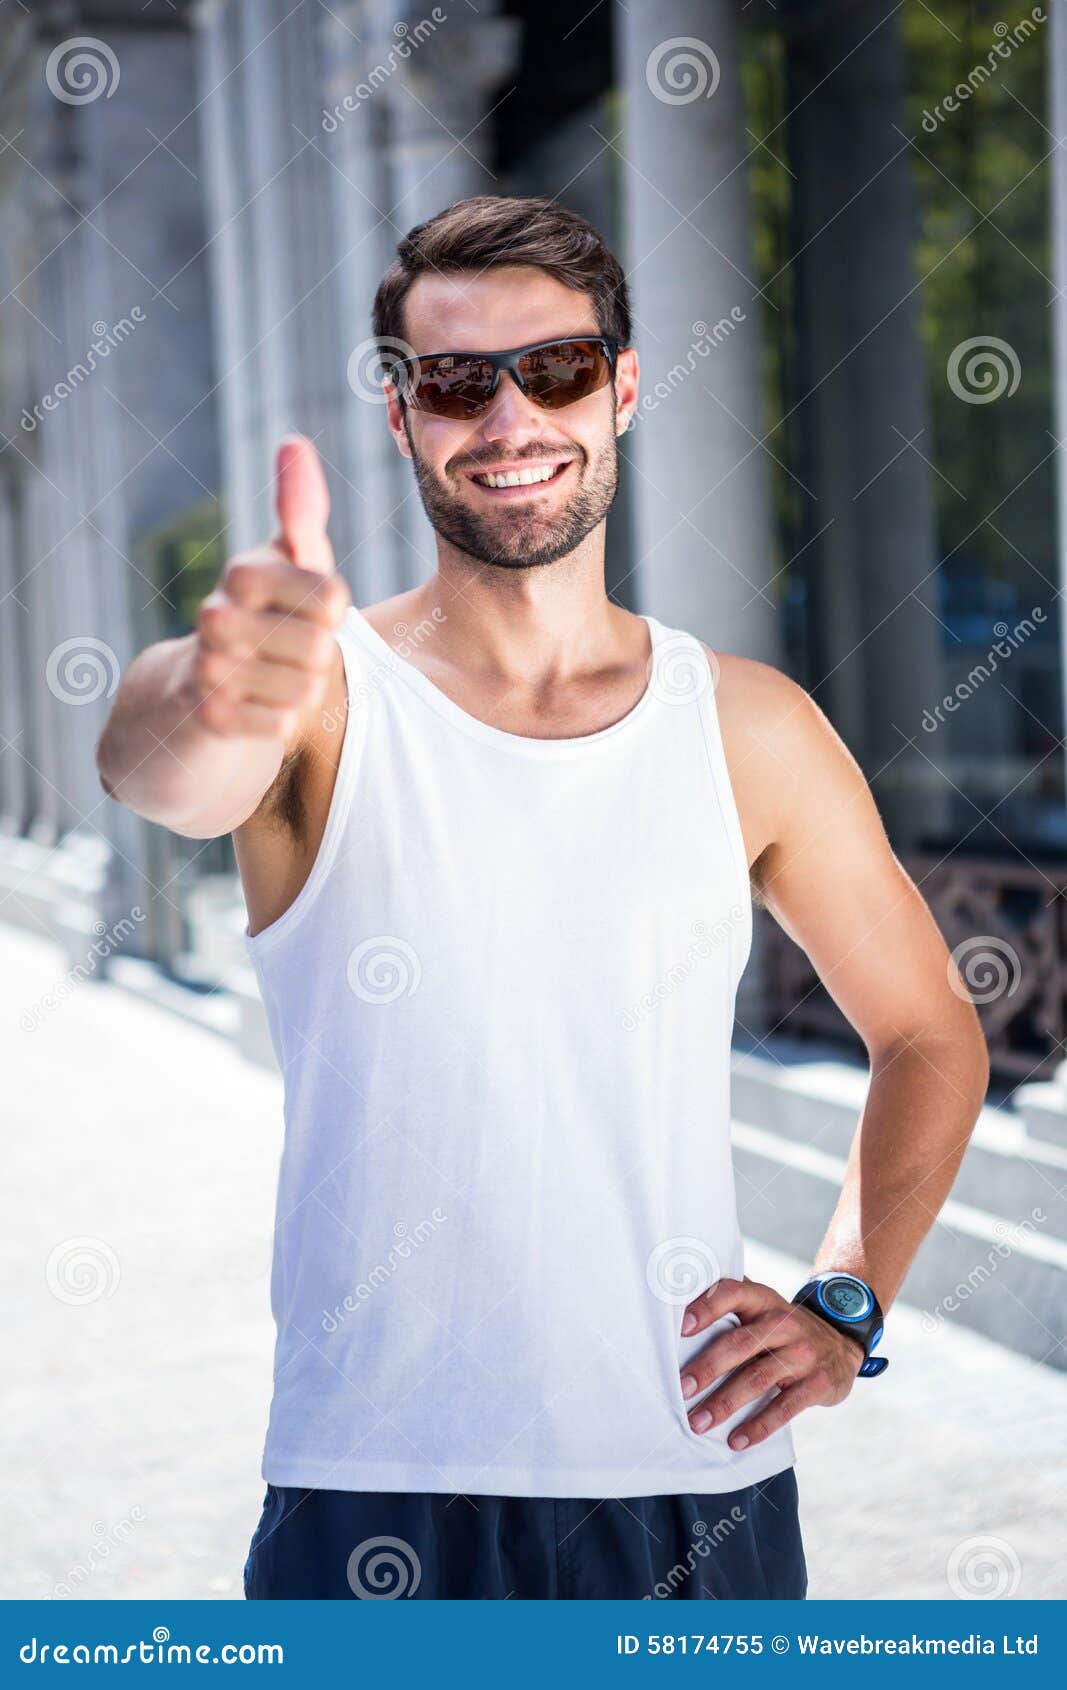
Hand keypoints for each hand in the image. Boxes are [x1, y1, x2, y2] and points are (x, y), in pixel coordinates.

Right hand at [189, 436, 349, 739]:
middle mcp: (216, 616)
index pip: (332, 597)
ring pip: (305, 691)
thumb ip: (300, 509)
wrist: (201, 686)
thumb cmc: (267, 614)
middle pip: (321, 648)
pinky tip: (260, 707)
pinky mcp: (207, 716)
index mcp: (244, 572)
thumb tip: (292, 441)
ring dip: (304, 692)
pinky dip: (282, 721)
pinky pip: (280, 726)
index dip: (334, 612)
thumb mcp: (289, 562)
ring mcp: (208, 668)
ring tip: (277, 678)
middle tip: (292, 650)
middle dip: (320, 656)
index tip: (311, 610)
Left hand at [679, 1275, 863, 1449]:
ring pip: (758, 1378)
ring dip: (725, 1403)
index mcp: (763, 1300)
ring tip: (698, 1422)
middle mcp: (783, 1322)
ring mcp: (803, 1352)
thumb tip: (672, 1309)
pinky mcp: (817, 1383)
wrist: (841, 1345)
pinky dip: (759, 1426)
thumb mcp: (763, 1308)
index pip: (733, 1293)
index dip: (707, 1307)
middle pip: (740, 1343)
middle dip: (707, 1367)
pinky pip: (784, 1408)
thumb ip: (730, 1304)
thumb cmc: (782, 1329)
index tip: (680, 1327)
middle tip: (680, 1389)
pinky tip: (737, 1440)